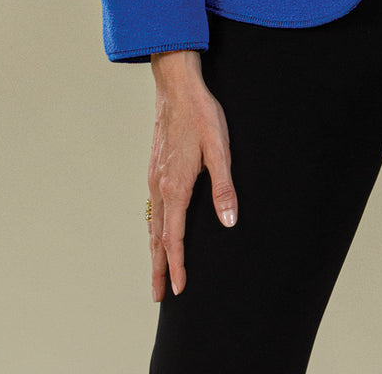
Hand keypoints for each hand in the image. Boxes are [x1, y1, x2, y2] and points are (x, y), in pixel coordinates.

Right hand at [147, 50, 237, 300]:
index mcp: (175, 186)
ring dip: (154, 250)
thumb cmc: (201, 115)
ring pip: (152, 223)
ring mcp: (154, 177)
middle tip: (159, 296)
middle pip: (157, 237)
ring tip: (157, 271)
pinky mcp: (154, 168)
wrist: (176, 86)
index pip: (175, 238)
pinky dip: (153, 229)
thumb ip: (224, 187)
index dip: (177, 265)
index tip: (179, 290)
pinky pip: (151, 207)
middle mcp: (160, 186)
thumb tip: (229, 222)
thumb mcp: (219, 148)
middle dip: (159, 267)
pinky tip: (157, 230)